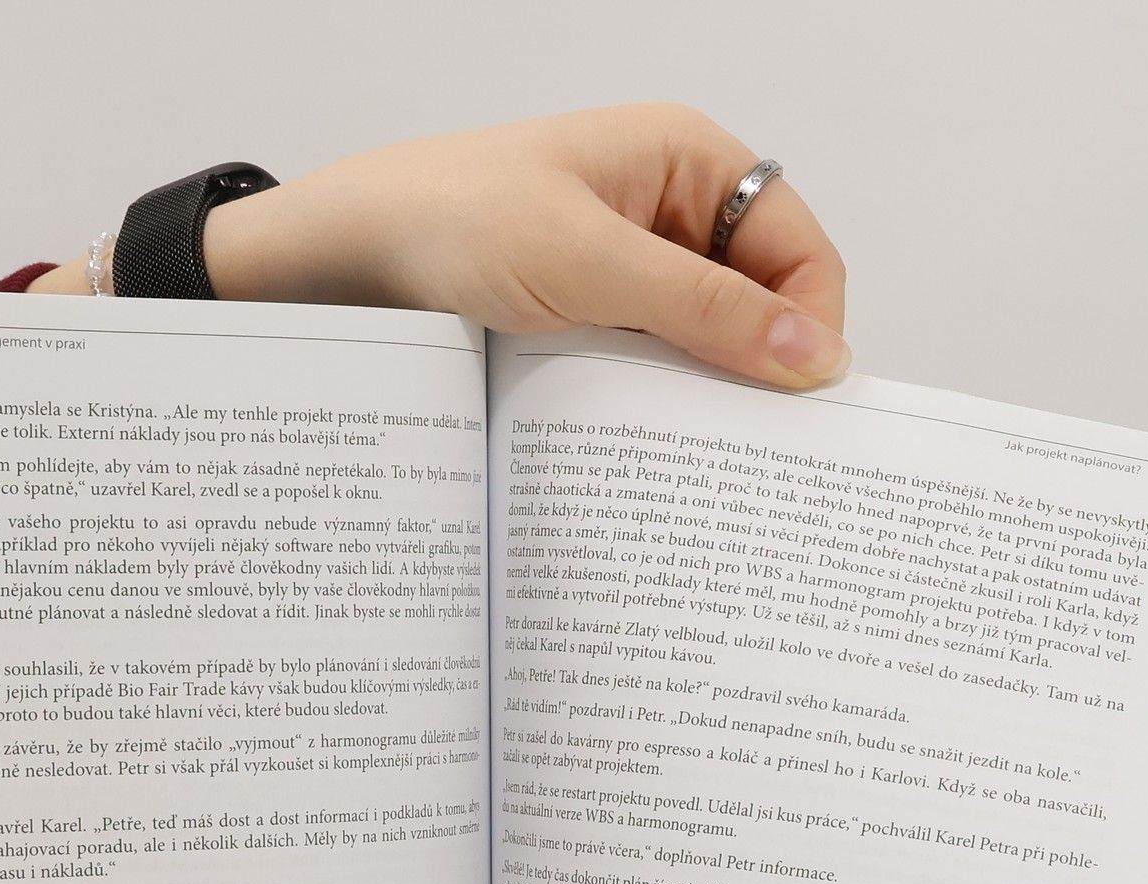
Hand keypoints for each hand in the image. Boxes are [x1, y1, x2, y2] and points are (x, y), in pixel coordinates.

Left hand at [36, 104, 848, 389]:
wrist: (333, 261)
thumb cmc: (448, 222)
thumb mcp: (591, 265)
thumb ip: (708, 311)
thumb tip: (815, 358)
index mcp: (685, 160)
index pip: (799, 248)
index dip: (810, 324)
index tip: (799, 406)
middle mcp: (664, 210)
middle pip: (758, 303)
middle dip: (760, 371)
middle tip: (755, 454)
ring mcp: (622, 271)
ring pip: (701, 346)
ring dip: (701, 398)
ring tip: (694, 460)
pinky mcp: (582, 322)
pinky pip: (646, 370)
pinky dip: (651, 409)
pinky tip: (642, 451)